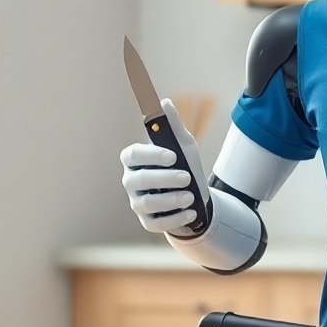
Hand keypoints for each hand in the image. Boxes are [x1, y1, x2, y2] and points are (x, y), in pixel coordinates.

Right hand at [119, 98, 209, 233]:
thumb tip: (165, 103)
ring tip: (190, 196)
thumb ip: (174, 126)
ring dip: (170, 200)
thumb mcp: (183, 145)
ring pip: (147, 203)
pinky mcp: (148, 221)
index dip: (150, 155)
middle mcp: (131, 181)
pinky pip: (156, 223)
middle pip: (139, 180)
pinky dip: (175, 219)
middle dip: (163, 179)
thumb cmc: (184, 165)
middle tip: (186, 177)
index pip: (133, 155)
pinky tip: (190, 212)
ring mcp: (138, 203)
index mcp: (135, 160)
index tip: (172, 156)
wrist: (195, 195)